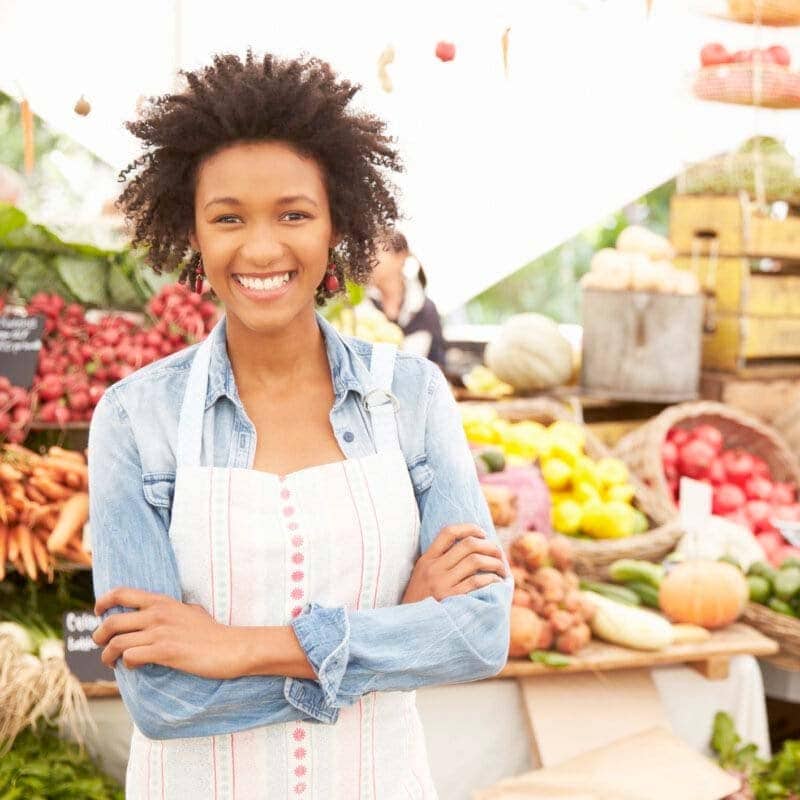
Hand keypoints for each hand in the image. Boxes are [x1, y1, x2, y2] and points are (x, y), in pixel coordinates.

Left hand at [93, 588, 245, 678]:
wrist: (231, 647)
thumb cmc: (213, 632)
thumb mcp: (192, 611)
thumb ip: (173, 609)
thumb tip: (161, 613)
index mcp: (163, 602)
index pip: (122, 593)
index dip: (104, 601)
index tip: (98, 612)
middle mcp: (158, 614)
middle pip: (112, 621)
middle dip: (99, 636)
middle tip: (100, 644)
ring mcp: (161, 632)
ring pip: (117, 643)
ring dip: (108, 655)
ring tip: (111, 662)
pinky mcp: (166, 651)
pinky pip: (131, 656)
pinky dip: (126, 664)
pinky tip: (133, 667)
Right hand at [401, 524, 507, 603]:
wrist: (409, 629)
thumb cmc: (420, 603)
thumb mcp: (421, 577)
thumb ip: (438, 563)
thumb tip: (469, 549)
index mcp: (426, 560)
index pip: (448, 532)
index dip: (469, 528)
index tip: (482, 532)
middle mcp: (433, 569)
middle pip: (468, 544)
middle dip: (489, 546)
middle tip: (499, 553)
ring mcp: (441, 584)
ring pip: (475, 561)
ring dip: (494, 563)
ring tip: (502, 570)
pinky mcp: (450, 599)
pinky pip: (477, 582)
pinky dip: (491, 579)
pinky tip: (497, 583)